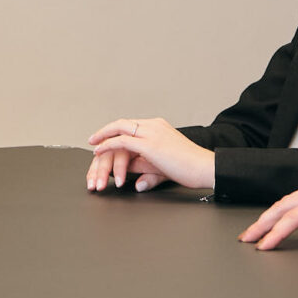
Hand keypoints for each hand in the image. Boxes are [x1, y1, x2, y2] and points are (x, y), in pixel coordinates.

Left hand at [84, 118, 216, 192]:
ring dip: (103, 138)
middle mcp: (154, 125)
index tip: (106, 138)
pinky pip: (121, 142)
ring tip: (93, 145)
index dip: (116, 131)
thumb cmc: (189, 168)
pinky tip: (99, 151)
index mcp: (159, 126)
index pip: (131, 124)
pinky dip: (107, 145)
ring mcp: (151, 133)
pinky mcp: (148, 145)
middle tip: (94, 139)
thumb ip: (146, 166)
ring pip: (119, 129)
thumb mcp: (163, 163)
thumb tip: (133, 173)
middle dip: (106, 131)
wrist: (204, 168)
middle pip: (122, 123)